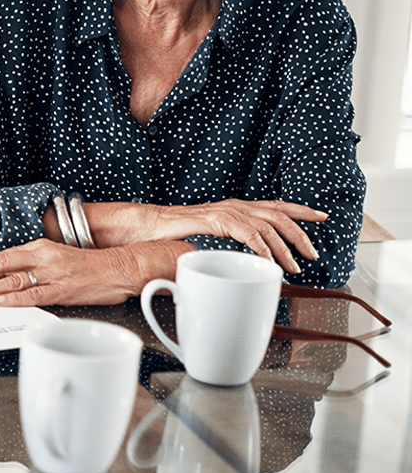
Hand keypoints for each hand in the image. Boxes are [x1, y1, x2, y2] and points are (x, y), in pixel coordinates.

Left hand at [0, 239, 188, 305]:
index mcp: (40, 247)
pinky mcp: (63, 290)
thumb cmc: (91, 265)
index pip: (2, 255)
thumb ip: (36, 264)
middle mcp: (43, 257)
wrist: (121, 267)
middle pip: (1, 266)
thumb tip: (11, 275)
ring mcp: (52, 274)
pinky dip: (13, 298)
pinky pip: (33, 295)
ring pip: (12, 281)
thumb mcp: (58, 256)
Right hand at [132, 199, 325, 274]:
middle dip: (301, 234)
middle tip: (312, 254)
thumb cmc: (177, 234)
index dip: (302, 210)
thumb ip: (232, 244)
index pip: (276, 205)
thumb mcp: (212, 238)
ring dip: (285, 248)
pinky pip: (249, 234)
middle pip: (279, 215)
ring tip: (294, 267)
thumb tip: (252, 261)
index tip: (322, 217)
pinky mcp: (218, 220)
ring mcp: (227, 211)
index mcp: (237, 208)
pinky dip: (263, 249)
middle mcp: (236, 205)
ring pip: (269, 225)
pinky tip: (268, 263)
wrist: (150, 227)